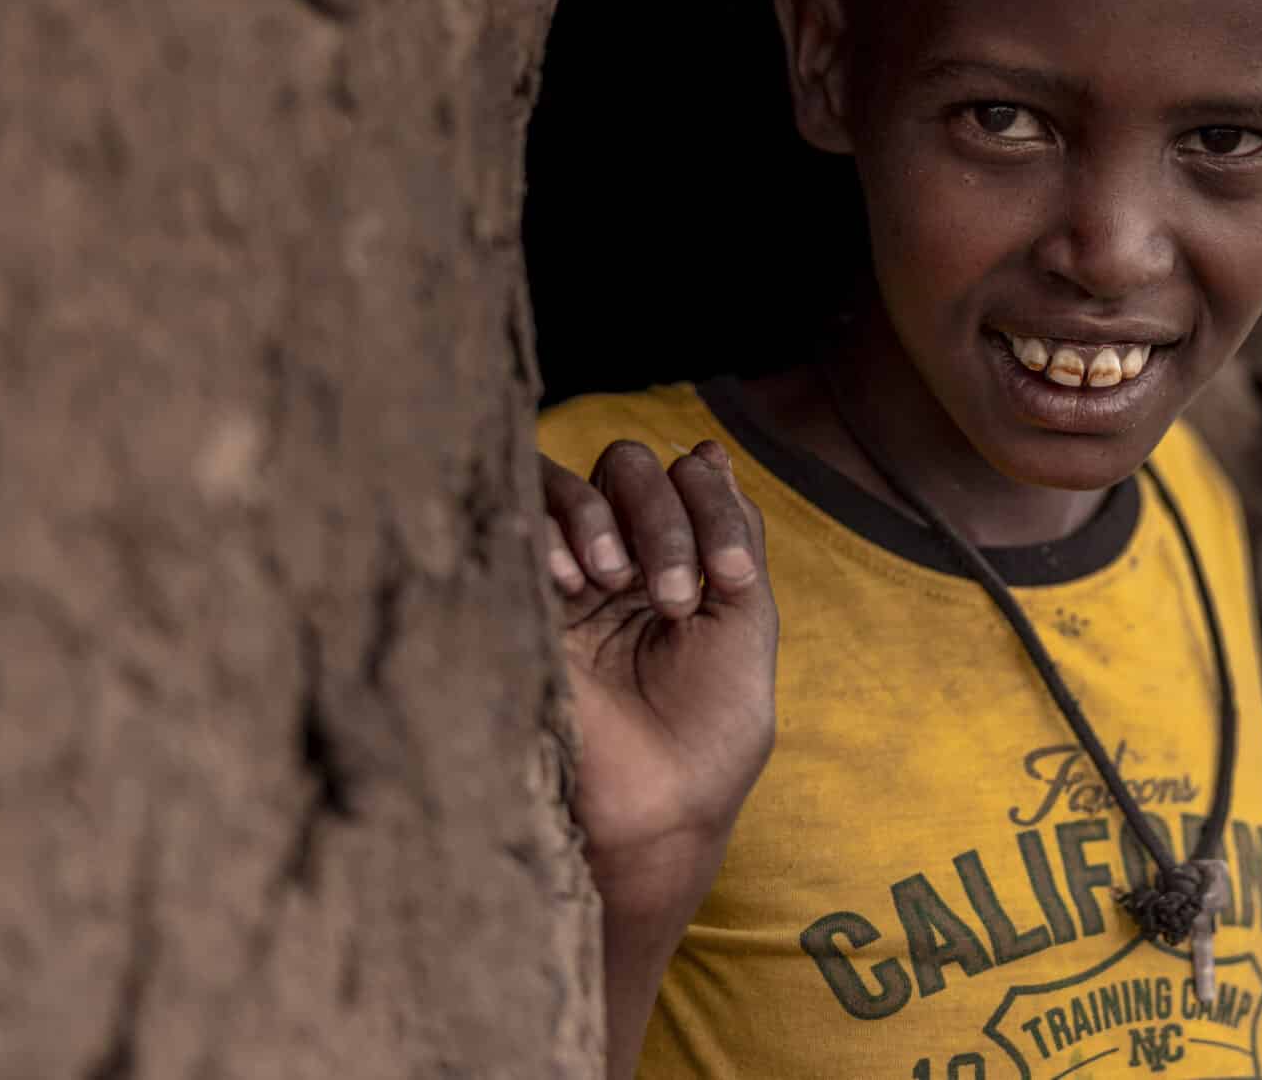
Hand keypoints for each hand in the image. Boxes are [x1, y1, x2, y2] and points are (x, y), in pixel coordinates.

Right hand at [540, 440, 777, 916]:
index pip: (685, 476)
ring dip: (608, 516)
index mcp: (676, 560)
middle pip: (628, 465)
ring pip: (568, 480)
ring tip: (620, 585)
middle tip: (679, 597)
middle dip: (664, 514)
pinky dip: (553, 530)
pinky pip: (515, 522)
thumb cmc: (711, 733)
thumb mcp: (747, 621)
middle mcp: (617, 560)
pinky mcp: (514, 602)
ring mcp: (562, 579)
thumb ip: (735, 532)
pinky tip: (575, 583)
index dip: (712, 504)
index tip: (733, 576)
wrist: (655, 812)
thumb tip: (710, 448)